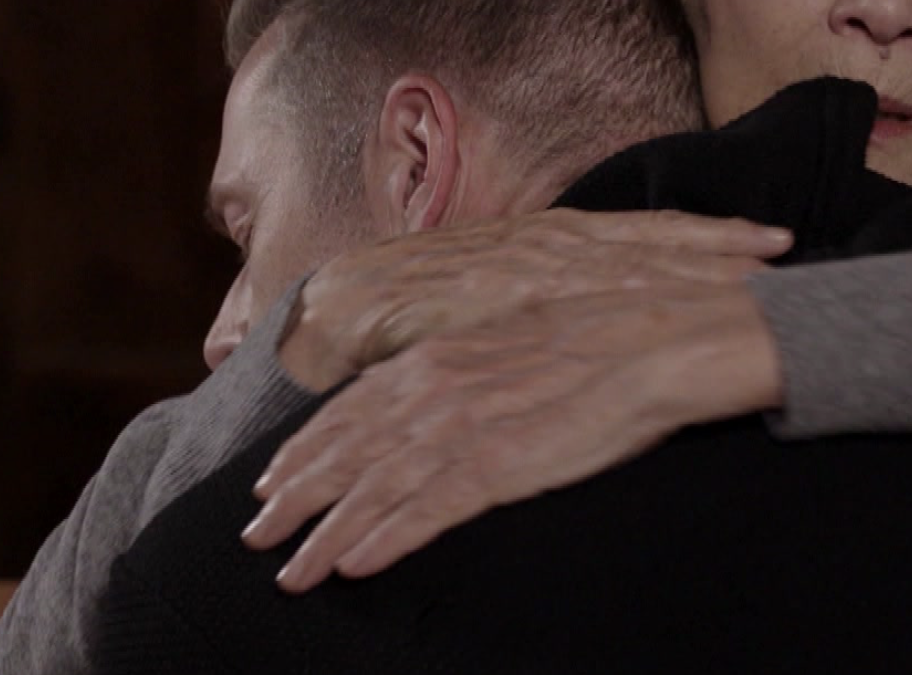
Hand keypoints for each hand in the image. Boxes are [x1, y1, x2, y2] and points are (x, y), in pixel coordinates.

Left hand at [244, 280, 780, 591]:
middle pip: (344, 451)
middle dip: (294, 496)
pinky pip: (425, 512)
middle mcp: (436, 389)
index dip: (307, 447)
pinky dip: (383, 540)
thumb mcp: (519, 338)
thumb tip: (450, 387)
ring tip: (292, 573)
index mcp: (441, 355)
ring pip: (371, 490)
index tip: (273, 478)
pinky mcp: (497, 466)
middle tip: (255, 535)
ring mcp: (463, 428)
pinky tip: (353, 566)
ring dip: (324, 535)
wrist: (657, 341)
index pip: (351, 407)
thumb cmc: (604, 337)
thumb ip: (473, 365)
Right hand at [279, 208, 792, 390]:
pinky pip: (592, 292)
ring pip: (637, 261)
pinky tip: (690, 304)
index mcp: (549, 243)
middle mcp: (551, 245)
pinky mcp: (510, 293)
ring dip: (701, 264)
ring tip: (765, 271)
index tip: (772, 241)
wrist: (336, 308)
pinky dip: (647, 292)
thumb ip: (542, 302)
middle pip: (655, 242)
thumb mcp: (489, 297)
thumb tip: (586, 313)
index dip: (709, 237)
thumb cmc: (407, 309)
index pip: (645, 236)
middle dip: (723, 246)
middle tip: (789, 248)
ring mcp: (533, 266)